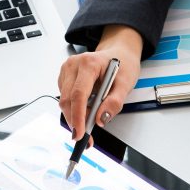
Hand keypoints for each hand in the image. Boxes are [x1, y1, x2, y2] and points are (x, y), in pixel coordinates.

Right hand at [58, 25, 142, 141]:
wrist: (118, 53)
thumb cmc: (123, 64)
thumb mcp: (126, 83)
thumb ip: (114, 102)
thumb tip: (101, 118)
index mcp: (89, 63)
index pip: (79, 94)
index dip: (78, 117)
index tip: (79, 133)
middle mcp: (74, 65)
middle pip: (68, 100)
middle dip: (75, 122)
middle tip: (85, 137)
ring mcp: (67, 70)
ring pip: (64, 101)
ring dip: (75, 116)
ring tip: (90, 120)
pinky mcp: (64, 77)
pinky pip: (65, 98)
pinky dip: (74, 109)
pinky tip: (86, 108)